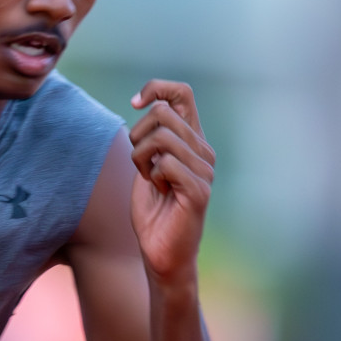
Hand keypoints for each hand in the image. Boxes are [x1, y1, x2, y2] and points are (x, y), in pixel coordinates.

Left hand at [128, 80, 214, 281]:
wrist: (161, 252)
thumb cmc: (153, 210)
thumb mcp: (147, 164)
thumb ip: (152, 136)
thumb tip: (150, 102)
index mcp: (193, 140)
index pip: (182, 93)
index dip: (156, 88)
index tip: (135, 103)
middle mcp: (204, 151)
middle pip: (163, 112)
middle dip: (137, 134)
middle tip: (140, 162)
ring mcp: (205, 170)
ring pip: (162, 136)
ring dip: (140, 157)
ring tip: (149, 178)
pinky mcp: (199, 190)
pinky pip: (166, 163)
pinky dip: (151, 175)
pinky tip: (159, 191)